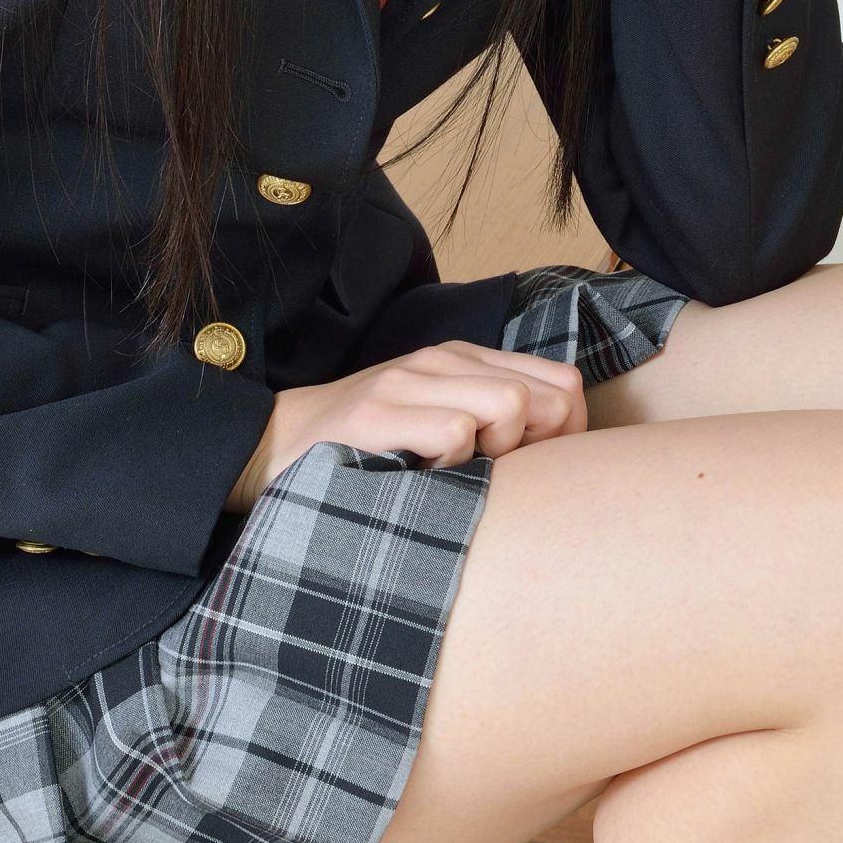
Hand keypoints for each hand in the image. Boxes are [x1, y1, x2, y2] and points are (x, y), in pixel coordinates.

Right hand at [223, 341, 587, 515]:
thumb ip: (493, 425)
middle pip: (548, 398)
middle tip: (496, 476)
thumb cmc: (368, 448)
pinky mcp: (376, 413)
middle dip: (540, 449)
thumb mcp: (437, 422)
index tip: (536, 471)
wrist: (274, 446)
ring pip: (509, 407)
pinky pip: (456, 433)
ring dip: (496, 455)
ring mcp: (408, 383)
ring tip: (458, 475)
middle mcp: (442, 361)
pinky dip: (452, 468)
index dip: (568, 436)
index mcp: (465, 361)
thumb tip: (561, 457)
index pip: (563, 384)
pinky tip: (423, 481)